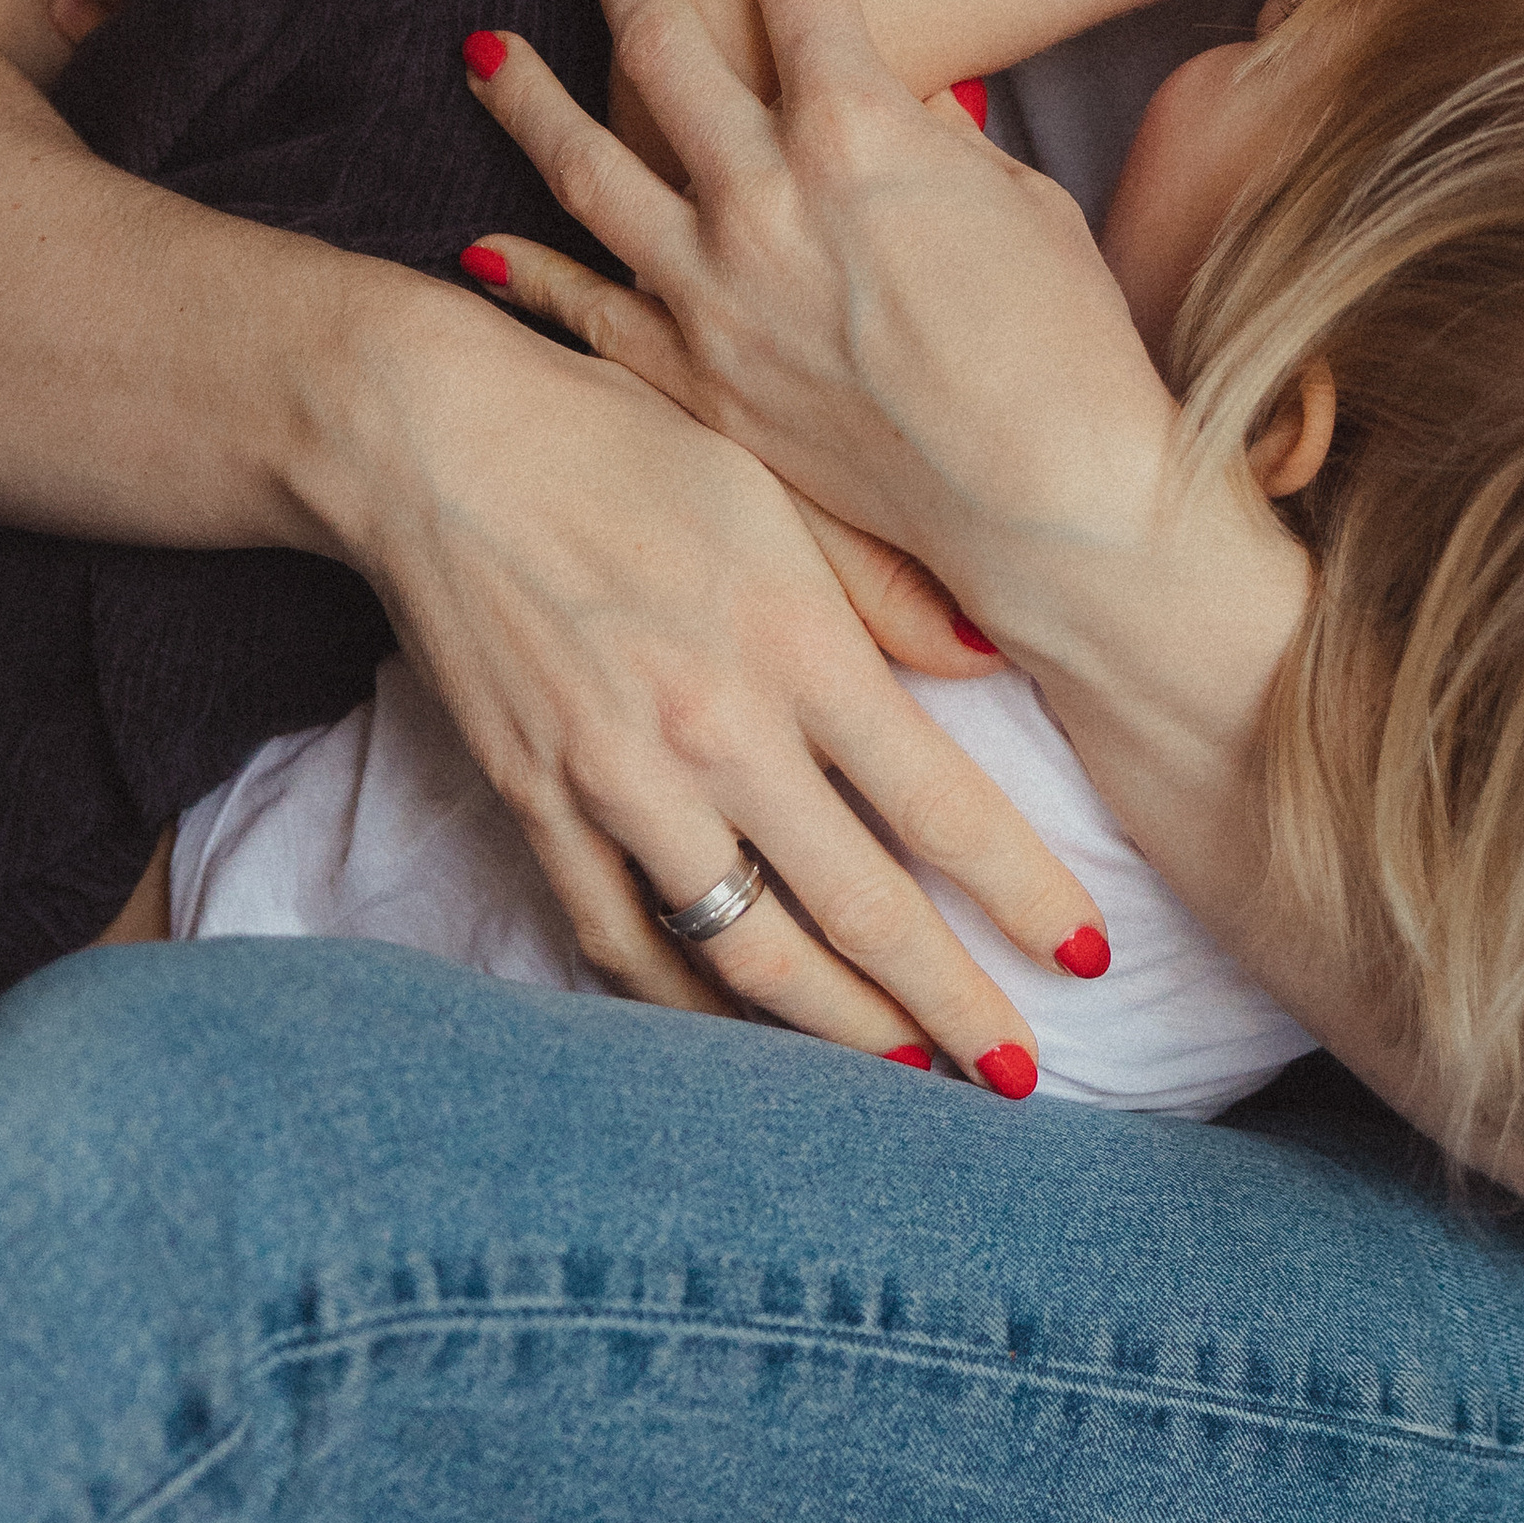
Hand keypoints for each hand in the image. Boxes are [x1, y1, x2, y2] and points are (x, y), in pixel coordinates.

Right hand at [337, 276, 1100, 1079]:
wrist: (436, 444)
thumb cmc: (626, 445)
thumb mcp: (781, 481)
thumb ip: (890, 586)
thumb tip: (998, 660)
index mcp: (793, 641)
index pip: (938, 804)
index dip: (1023, 894)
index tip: (1087, 956)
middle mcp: (712, 730)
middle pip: (856, 909)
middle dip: (950, 1005)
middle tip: (1018, 1078)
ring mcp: (616, 781)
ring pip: (742, 953)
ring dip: (835, 1032)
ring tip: (906, 1077)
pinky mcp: (536, 806)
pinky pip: (622, 942)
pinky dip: (688, 1007)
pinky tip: (746, 1041)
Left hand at [458, 0, 1187, 627]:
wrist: (1045, 502)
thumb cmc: (1065, 348)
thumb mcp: (1019, 201)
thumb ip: (939, 141)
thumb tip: (906, 102)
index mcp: (859, 129)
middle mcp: (764, 196)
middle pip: (662, 45)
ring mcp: (713, 291)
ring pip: (584, 167)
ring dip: (526, 97)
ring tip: (481, 49)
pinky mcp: (694, 381)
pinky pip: (583, 311)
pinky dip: (527, 275)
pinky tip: (482, 246)